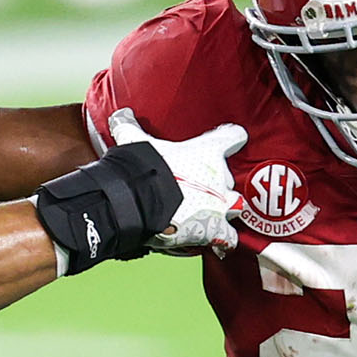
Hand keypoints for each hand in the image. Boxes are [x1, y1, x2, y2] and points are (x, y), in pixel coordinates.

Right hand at [106, 108, 246, 253]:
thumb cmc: (143, 167)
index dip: (232, 137)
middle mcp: (220, 177)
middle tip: (200, 185)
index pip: (233, 137)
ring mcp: (220, 205)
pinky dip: (224, 240)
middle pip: (228, 177)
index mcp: (208, 151)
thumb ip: (129, 126)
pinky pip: (229, 237)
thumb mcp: (134, 141)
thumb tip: (121, 114)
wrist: (143, 202)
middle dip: (216, 182)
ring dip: (224, 208)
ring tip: (210, 212)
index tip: (233, 138)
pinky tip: (218, 242)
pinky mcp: (215, 230)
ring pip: (235, 205)